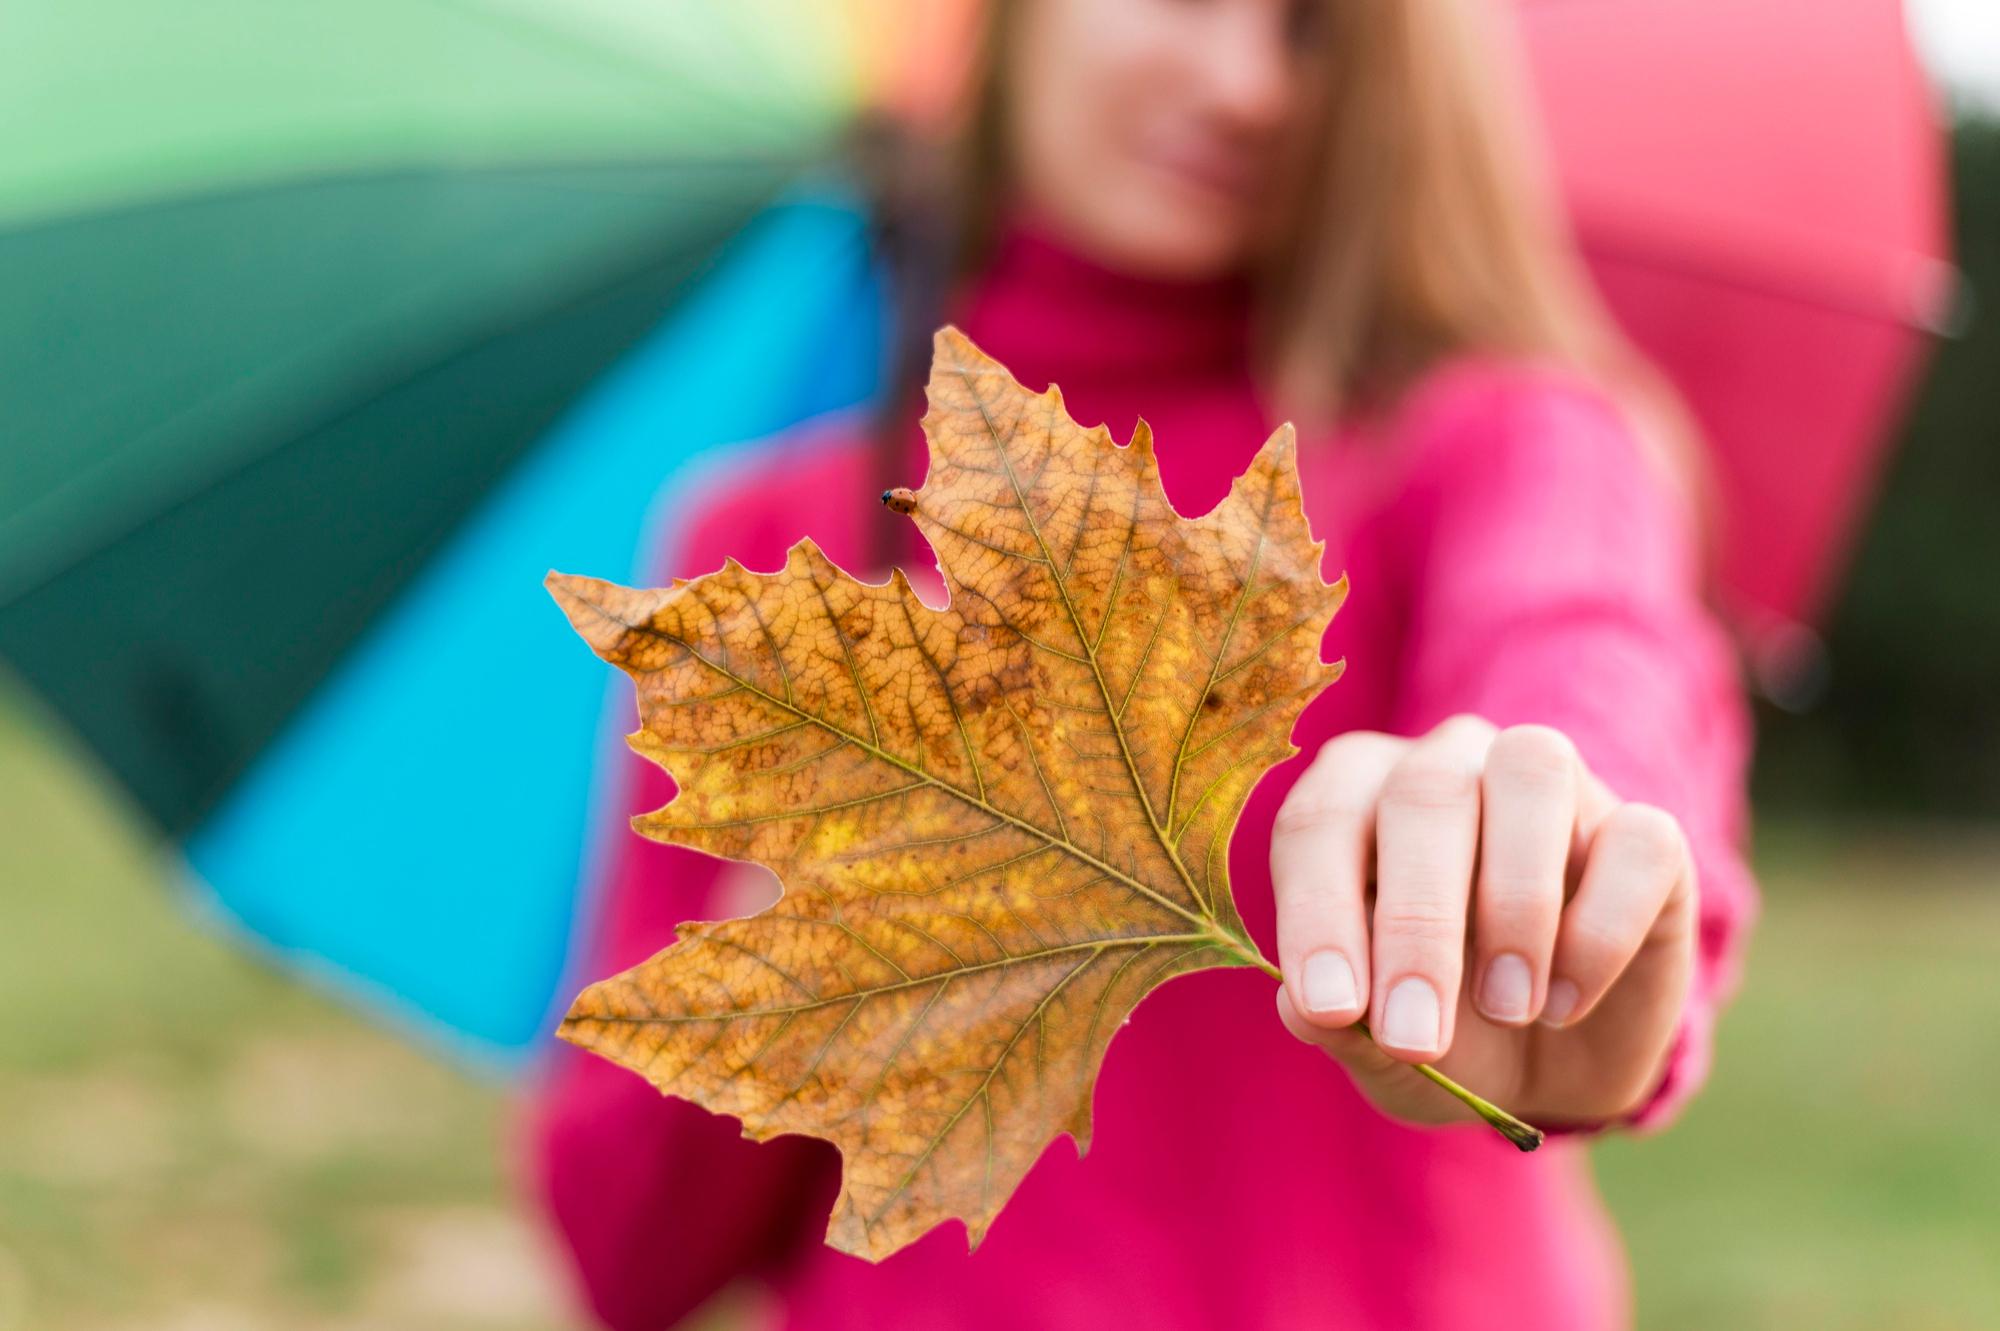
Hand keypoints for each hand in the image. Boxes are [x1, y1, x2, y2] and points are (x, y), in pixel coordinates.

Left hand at [1270, 714, 1696, 1129]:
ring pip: (1532, 772)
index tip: (1332, 1010)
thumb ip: (1337, 1022)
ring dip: (1515, 901)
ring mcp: (1552, 784)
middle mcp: (1446, 763)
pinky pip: (1636, 840)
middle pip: (1425, 794)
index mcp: (1354, 796)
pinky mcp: (1643, 832)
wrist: (1550, 1065)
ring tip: (1507, 1010)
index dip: (1317, 912)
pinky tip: (1566, 1003)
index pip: (1319, 822)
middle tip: (1416, 1035)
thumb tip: (1299, 1007)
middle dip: (1416, 924)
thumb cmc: (1440, 1028)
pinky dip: (1600, 932)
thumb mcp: (1378, 1047)